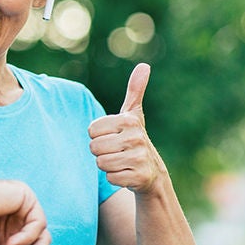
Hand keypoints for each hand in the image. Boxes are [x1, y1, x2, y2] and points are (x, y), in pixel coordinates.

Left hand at [89, 62, 164, 194]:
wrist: (152, 171)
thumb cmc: (135, 139)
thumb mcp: (133, 114)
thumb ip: (135, 90)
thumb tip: (144, 65)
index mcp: (128, 120)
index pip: (92, 130)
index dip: (99, 136)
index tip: (113, 137)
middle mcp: (135, 138)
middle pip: (94, 148)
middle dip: (101, 152)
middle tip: (116, 151)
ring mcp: (138, 158)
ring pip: (101, 163)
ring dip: (108, 165)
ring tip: (121, 162)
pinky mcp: (138, 177)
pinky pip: (111, 178)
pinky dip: (116, 178)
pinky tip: (126, 173)